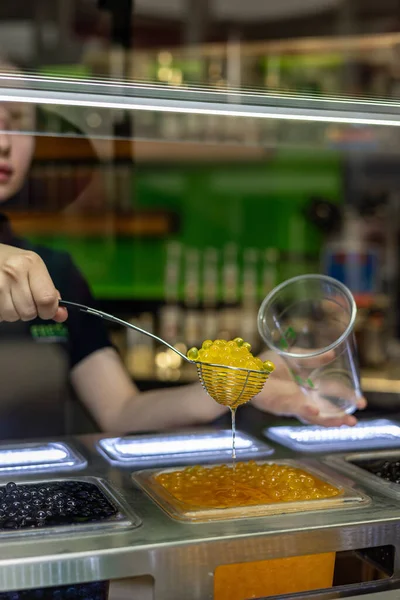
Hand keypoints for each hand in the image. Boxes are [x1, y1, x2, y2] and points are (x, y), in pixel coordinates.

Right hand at [0, 244, 66, 322]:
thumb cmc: (13, 264)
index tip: (46, 310)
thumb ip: (50, 293)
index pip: (46, 299)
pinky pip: (0, 316)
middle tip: (23, 299)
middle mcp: (14, 271)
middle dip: (28, 312)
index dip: (49, 311)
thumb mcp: (34, 270)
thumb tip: (62, 315)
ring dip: (13, 313)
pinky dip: (2, 313)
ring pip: (12, 316)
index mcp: (32, 264)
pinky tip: (2, 300)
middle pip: (29, 311)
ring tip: (9, 298)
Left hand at [252, 350, 366, 426]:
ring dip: (328, 420)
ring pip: (314, 417)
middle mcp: (302, 398)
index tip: (360, 403)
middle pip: (325, 412)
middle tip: (355, 420)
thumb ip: (313, 358)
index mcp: (308, 387)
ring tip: (344, 422)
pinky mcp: (281, 405)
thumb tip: (333, 354)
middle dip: (340, 417)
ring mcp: (292, 403)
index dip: (346, 399)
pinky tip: (315, 411)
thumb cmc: (268, 364)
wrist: (247, 369)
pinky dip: (306, 411)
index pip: (331, 395)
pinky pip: (295, 409)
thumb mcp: (294, 357)